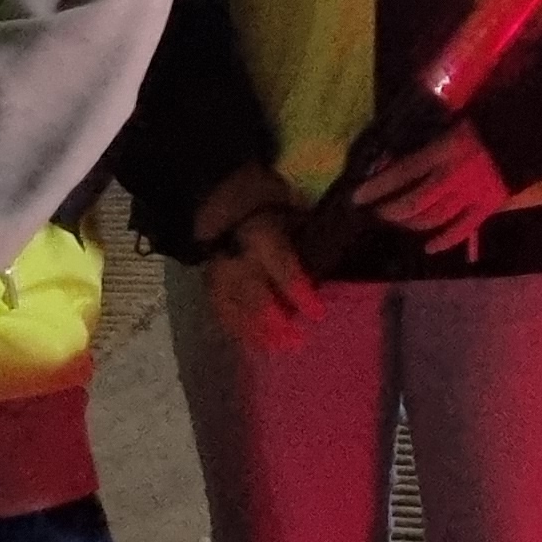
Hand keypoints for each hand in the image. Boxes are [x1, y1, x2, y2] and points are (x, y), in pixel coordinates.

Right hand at [206, 196, 321, 350]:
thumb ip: (304, 221)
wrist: (213, 192)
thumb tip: (333, 238)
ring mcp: (218, 274)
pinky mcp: (208, 284)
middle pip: (254, 296)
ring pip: (235, 309)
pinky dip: (237, 330)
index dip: (298, 291)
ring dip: (257, 332)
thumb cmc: (259, 193)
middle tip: (296, 342)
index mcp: (257, 234)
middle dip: (275, 322)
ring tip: (278, 349)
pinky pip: (221, 311)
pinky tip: (253, 345)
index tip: (317, 313)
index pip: (280, 267)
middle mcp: (235, 258)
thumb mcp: (285, 197)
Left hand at [355, 121, 514, 257]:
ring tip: (398, 220)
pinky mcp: (488, 207)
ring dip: (410, 223)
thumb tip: (400, 157)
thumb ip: (432, 142)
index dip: (377, 186)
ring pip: (433, 218)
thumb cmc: (493, 119)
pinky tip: (429, 247)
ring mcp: (472, 195)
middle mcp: (454, 176)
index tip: (357, 195)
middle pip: (413, 202)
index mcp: (445, 150)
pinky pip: (462, 230)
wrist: (535, 132)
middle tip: (376, 209)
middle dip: (389, 209)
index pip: (402, 172)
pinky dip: (444, 241)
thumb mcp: (457, 122)